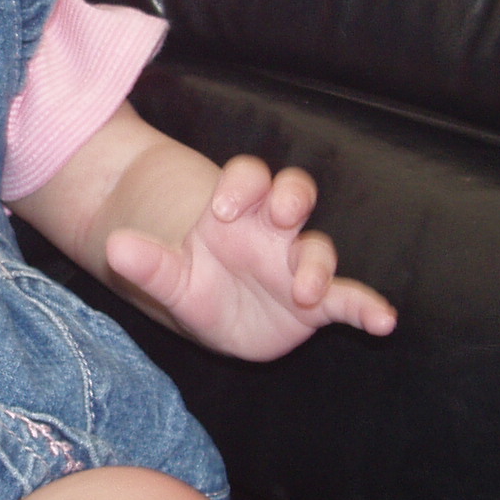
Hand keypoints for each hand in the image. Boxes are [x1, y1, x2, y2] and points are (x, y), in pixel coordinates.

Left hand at [102, 156, 396, 360]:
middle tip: (281, 215)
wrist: (215, 318)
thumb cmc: (195, 282)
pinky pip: (349, 299)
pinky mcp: (318, 304)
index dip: (242, 184)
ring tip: (303, 289)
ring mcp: (298, 264)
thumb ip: (148, 264)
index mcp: (238, 213)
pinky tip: (385, 322)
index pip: (249, 177)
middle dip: (292, 197)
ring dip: (316, 262)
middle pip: (295, 193)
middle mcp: (274, 231)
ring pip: (319, 246)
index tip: (222, 210)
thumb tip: (114, 248)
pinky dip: (369, 308)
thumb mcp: (169, 277)